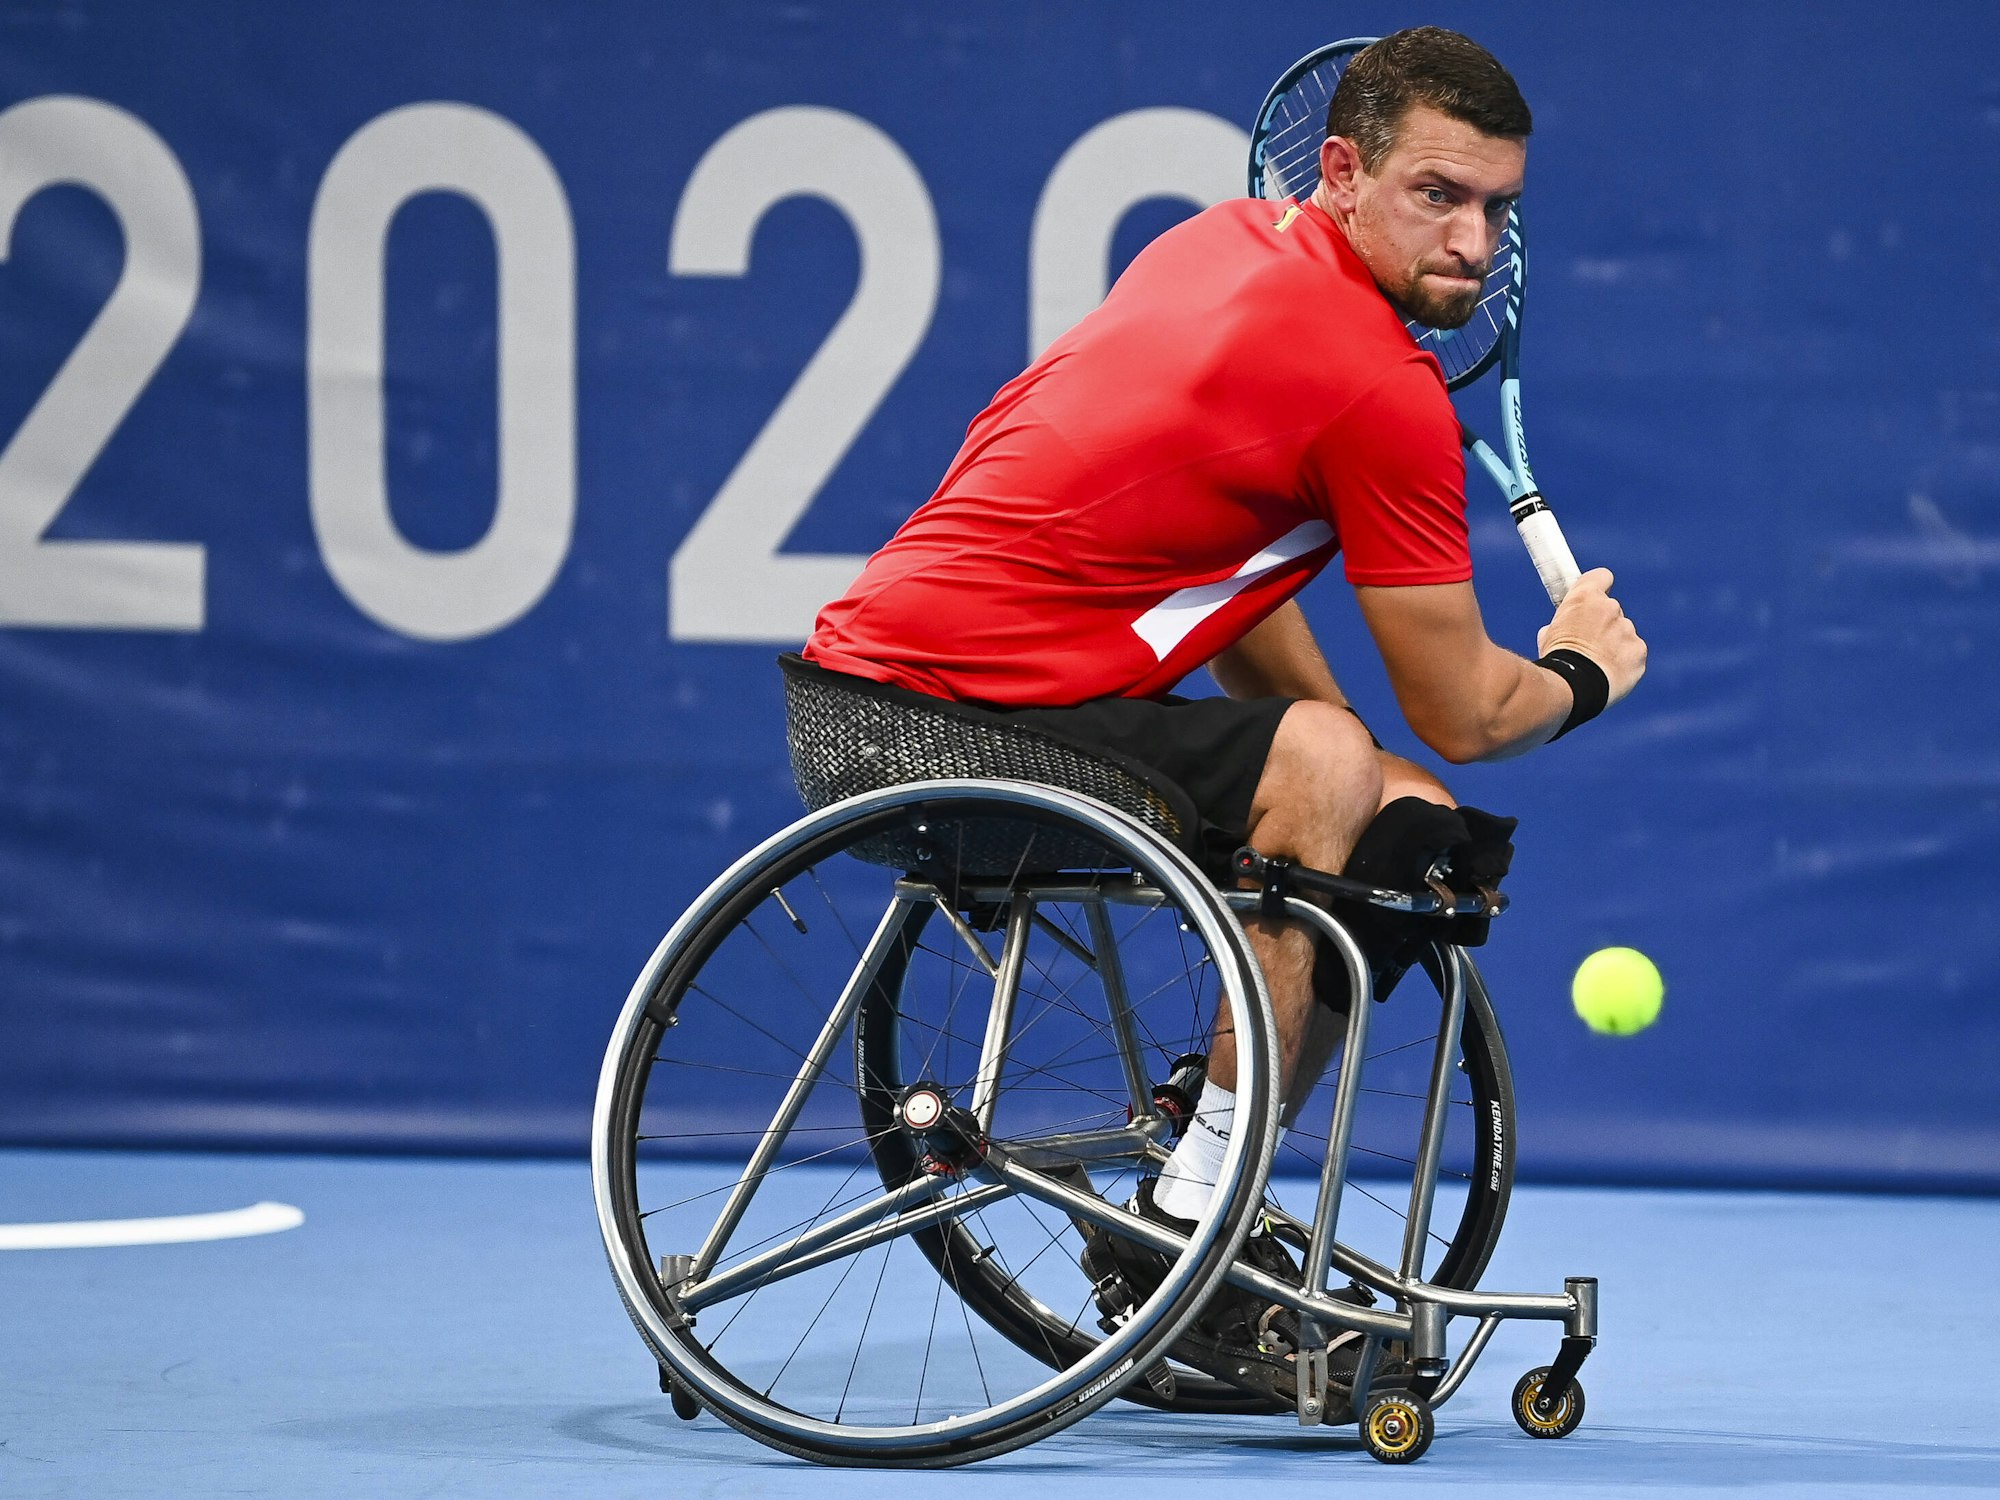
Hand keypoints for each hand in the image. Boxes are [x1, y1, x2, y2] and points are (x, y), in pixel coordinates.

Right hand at [1536, 568, 1645, 705]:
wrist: (1573, 685)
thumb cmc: (1557, 660)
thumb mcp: (1548, 635)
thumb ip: (1563, 623)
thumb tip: (1563, 628)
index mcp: (1585, 597)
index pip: (1601, 576)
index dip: (1599, 586)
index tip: (1594, 597)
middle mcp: (1610, 607)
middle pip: (1611, 610)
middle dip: (1602, 624)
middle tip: (1588, 644)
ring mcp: (1627, 629)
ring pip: (1623, 632)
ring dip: (1614, 643)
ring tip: (1597, 664)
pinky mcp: (1639, 650)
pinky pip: (1633, 652)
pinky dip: (1624, 661)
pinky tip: (1610, 673)